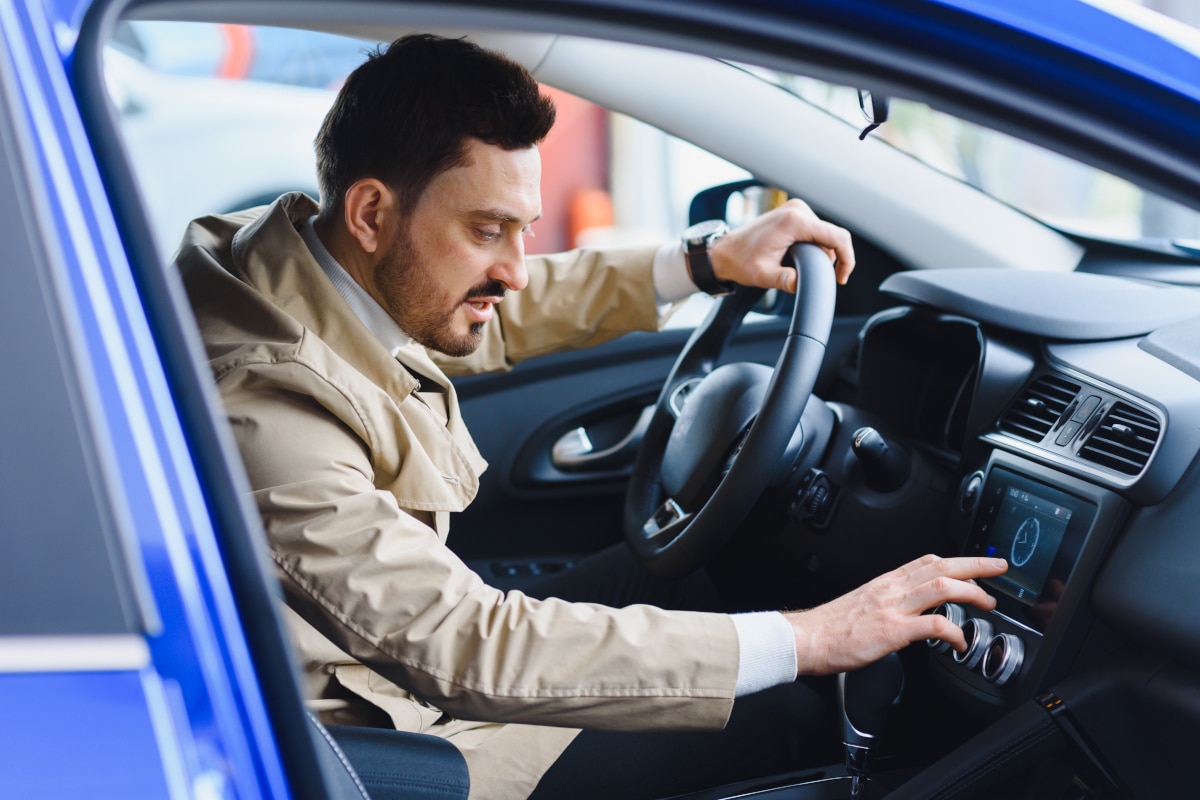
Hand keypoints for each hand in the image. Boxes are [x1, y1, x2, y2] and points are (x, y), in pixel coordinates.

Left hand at [709, 198, 854, 291]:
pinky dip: (816, 247)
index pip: (837, 236)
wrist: (725, 251)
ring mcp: (796, 209)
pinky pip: (816, 231)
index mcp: (794, 221)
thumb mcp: (763, 275)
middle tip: (819, 278)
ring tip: (803, 268)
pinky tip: (803, 259)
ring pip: (825, 234)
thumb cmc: (740, 261)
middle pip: (833, 236)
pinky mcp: (794, 214)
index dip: (847, 259)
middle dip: (833, 259)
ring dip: (823, 253)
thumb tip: (801, 284)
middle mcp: (798, 210)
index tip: (841, 278)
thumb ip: (784, 280)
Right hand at [784, 554, 1007, 675]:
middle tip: (998, 567)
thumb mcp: (862, 604)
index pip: (927, 561)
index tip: (976, 563)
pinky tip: (960, 642)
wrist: (807, 638)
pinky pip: (933, 626)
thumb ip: (887, 604)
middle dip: (975, 565)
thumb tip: (908, 612)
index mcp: (885, 582)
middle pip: (941, 566)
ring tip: (988, 602)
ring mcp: (893, 608)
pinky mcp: (893, 631)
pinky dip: (953, 632)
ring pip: (942, 587)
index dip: (956, 560)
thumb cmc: (829, 627)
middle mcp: (892, 589)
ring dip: (972, 591)